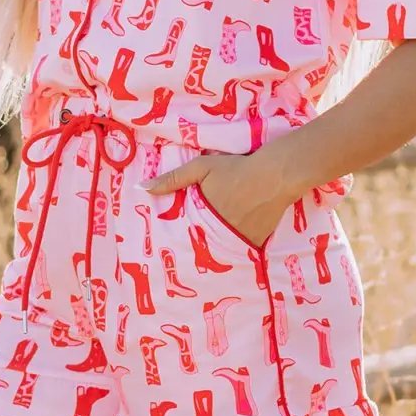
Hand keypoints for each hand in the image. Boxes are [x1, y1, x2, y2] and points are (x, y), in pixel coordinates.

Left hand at [140, 152, 293, 247]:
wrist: (274, 175)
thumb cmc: (236, 168)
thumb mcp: (201, 167)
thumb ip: (172, 179)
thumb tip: (141, 189)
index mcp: (203, 218)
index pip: (185, 235)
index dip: (181, 237)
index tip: (172, 243)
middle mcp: (220, 234)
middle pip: (204, 244)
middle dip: (199, 243)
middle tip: (191, 246)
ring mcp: (239, 240)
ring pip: (223, 248)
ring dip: (217, 246)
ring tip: (211, 246)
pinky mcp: (256, 242)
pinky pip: (242, 248)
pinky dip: (236, 244)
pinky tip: (234, 239)